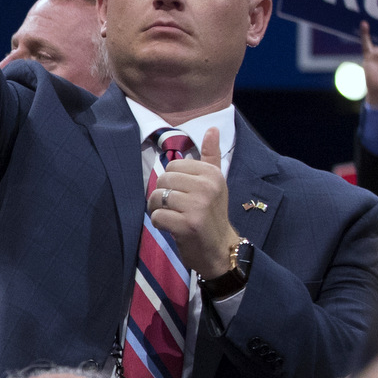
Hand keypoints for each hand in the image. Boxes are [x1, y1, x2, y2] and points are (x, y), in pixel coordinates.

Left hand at [149, 127, 240, 278]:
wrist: (221, 250)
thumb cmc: (212, 214)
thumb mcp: (215, 182)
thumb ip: (211, 155)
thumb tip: (212, 128)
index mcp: (212, 174)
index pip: (172, 166)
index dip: (172, 182)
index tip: (185, 194)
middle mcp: (207, 187)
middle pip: (162, 181)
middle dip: (163, 196)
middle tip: (177, 208)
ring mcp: (198, 206)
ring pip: (157, 198)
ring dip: (159, 210)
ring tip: (175, 217)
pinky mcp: (188, 225)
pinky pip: (157, 216)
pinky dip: (160, 224)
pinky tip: (174, 228)